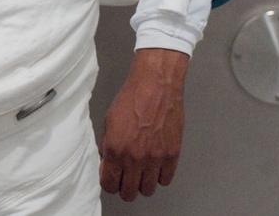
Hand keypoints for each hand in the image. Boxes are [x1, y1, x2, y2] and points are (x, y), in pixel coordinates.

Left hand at [99, 48, 188, 201]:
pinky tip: (156, 167)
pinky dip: (160, 176)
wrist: (155, 86)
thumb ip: (106, 144)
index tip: (111, 180)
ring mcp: (154, 158)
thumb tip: (107, 161)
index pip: (109, 183)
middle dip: (124, 188)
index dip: (109, 184)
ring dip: (143, 184)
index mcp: (114, 149)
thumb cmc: (131, 98)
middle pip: (129, 192)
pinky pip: (165, 180)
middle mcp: (134, 157)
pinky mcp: (172, 155)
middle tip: (125, 180)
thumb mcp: (108, 120)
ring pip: (148, 190)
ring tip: (141, 174)